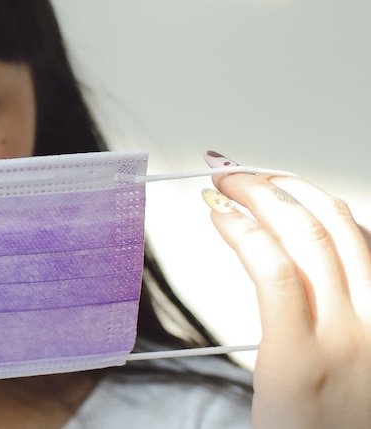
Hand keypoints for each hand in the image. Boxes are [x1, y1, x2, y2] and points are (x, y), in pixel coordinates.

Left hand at [206, 164, 370, 427]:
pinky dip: (244, 234)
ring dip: (258, 195)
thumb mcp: (358, 362)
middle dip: (279, 184)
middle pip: (331, 221)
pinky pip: (274, 273)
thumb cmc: (338, 426)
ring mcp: (343, 337)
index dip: (310, 196)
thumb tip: (303, 270)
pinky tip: (219, 218)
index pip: (355, 232)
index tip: (276, 181)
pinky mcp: (299, 358)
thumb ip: (341, 314)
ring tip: (221, 184)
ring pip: (306, 234)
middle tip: (237, 172)